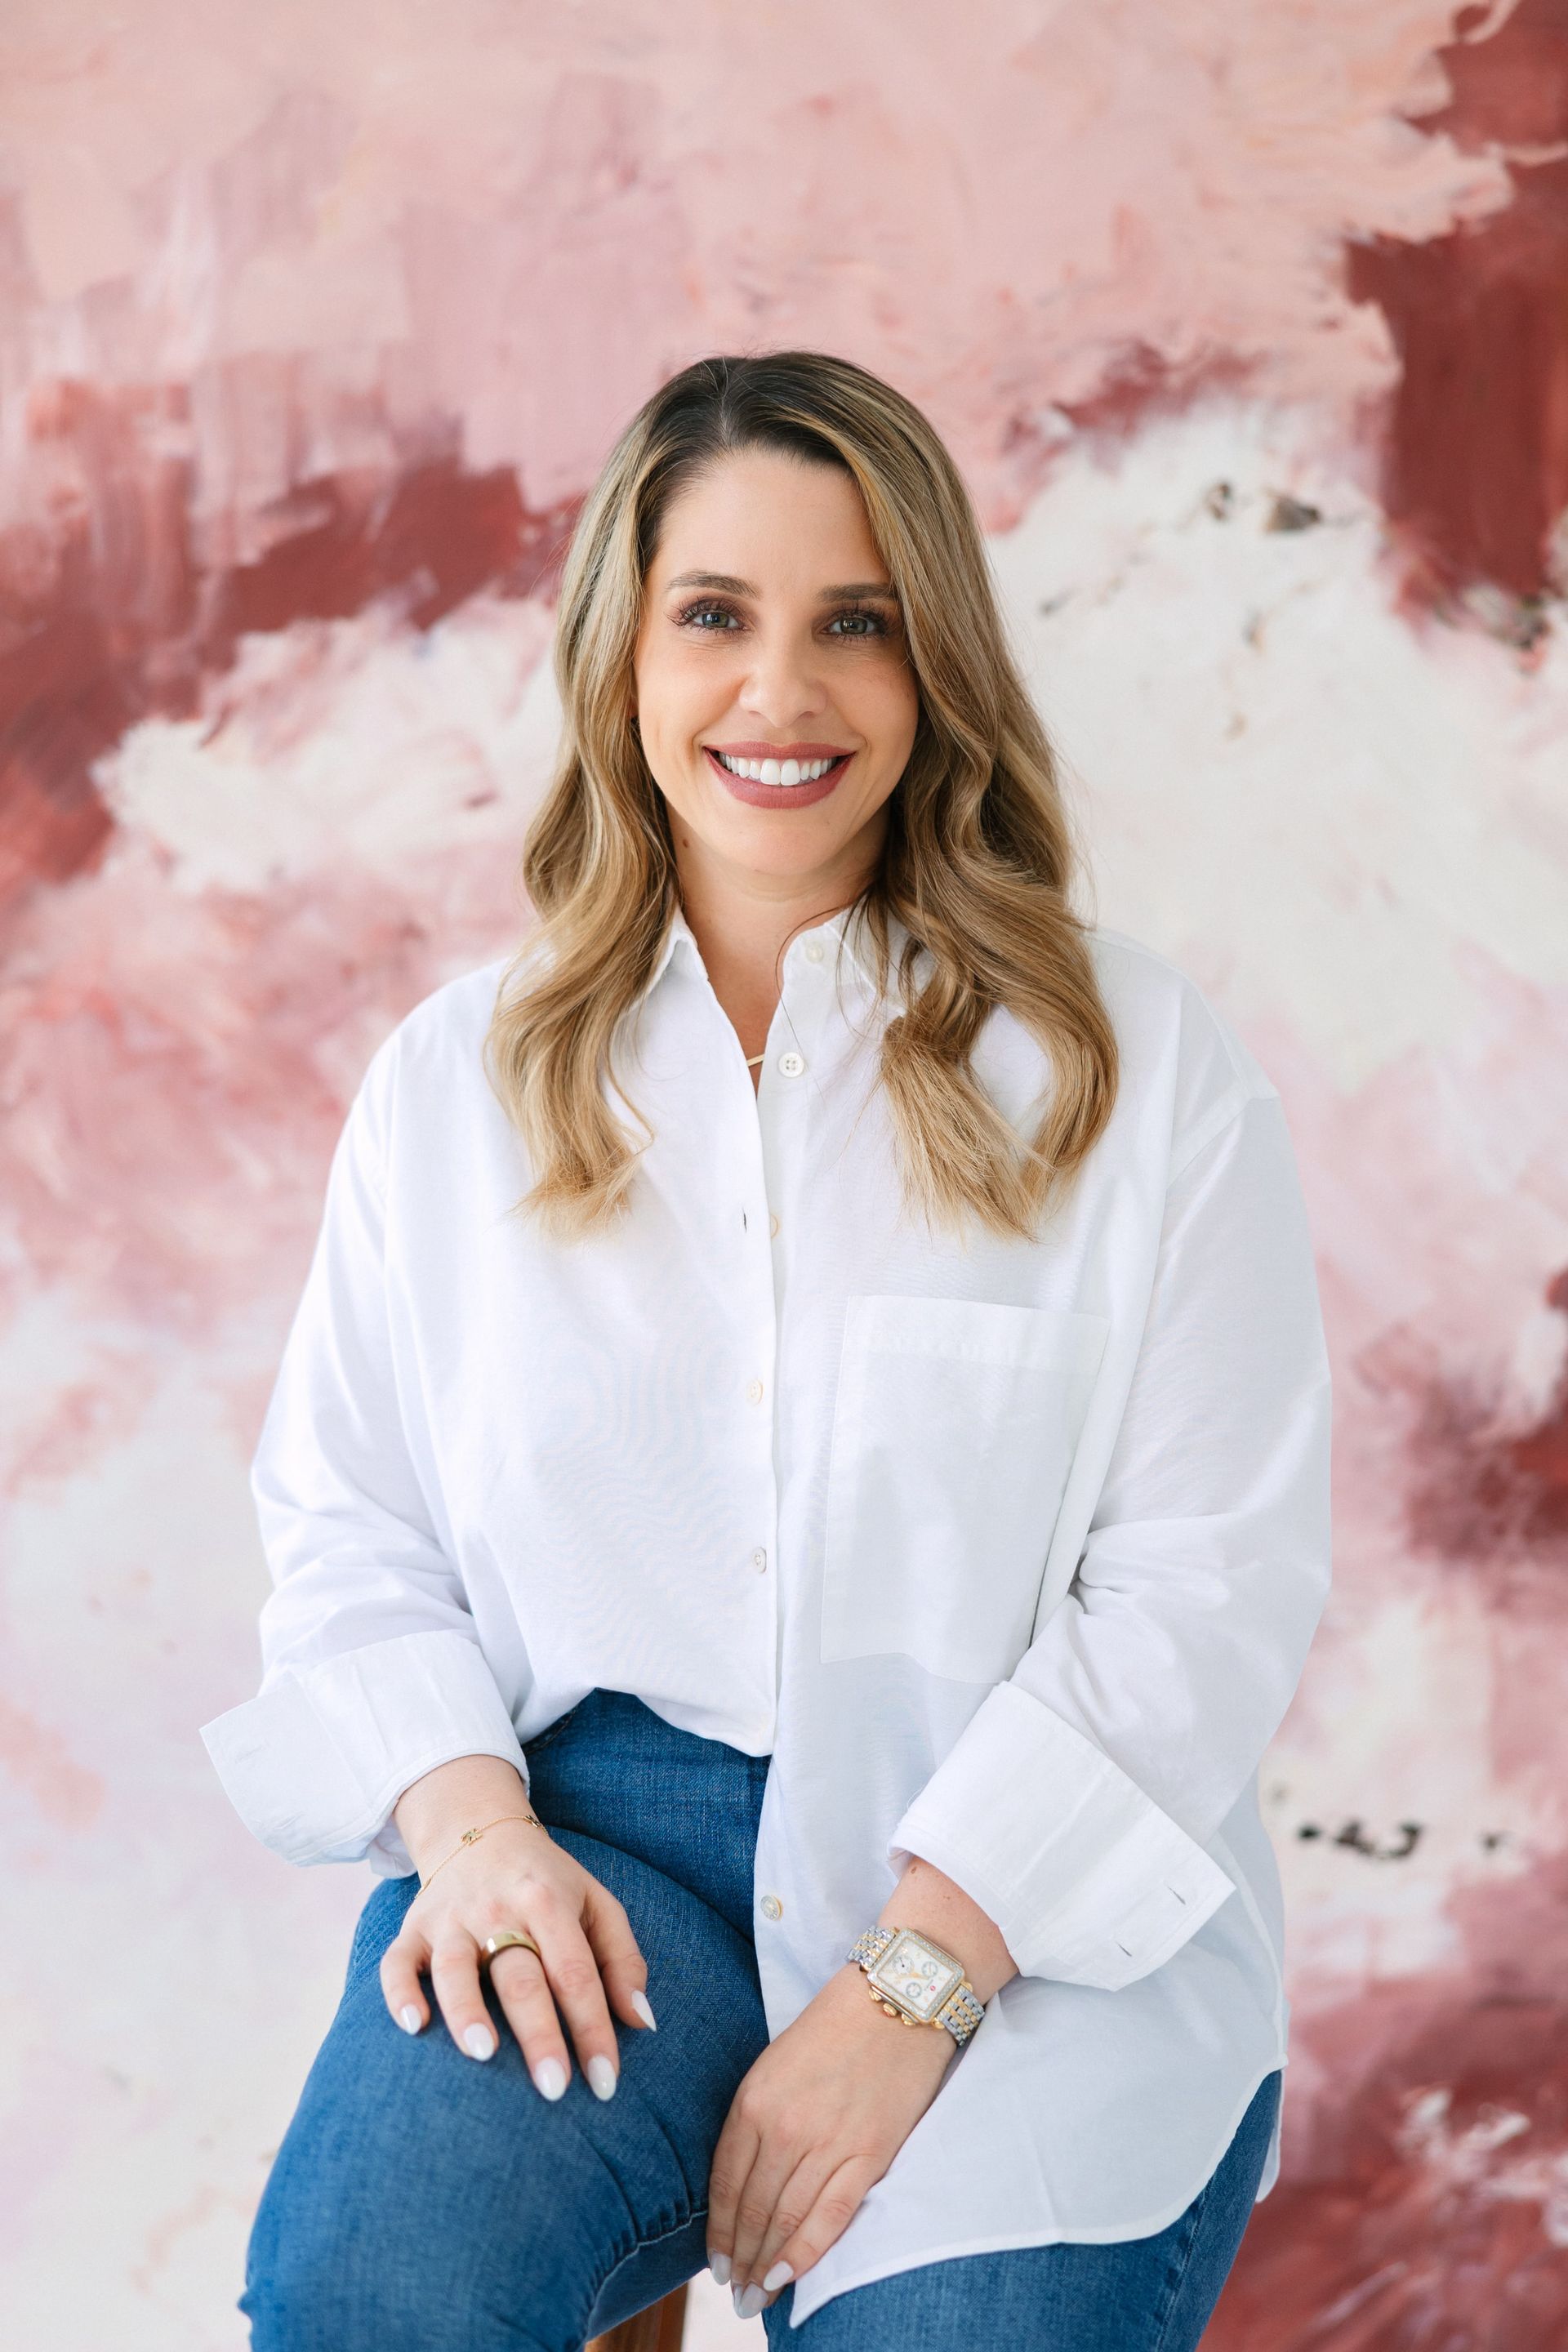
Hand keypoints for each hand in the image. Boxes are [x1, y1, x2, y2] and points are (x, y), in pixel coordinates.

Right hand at [379, 1811, 654, 2102]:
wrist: (479, 1829)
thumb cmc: (547, 1882)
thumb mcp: (596, 1904)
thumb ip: (623, 1960)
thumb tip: (642, 2020)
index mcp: (549, 1902)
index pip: (576, 1972)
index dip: (593, 2028)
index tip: (606, 2083)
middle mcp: (498, 1908)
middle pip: (520, 1976)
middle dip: (539, 2033)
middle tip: (555, 2088)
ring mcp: (451, 1918)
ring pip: (455, 1967)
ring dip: (467, 2010)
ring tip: (483, 2055)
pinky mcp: (413, 1928)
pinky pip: (397, 1962)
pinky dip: (400, 1992)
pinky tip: (413, 2027)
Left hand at [706, 1962, 956, 2316]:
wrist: (897, 1997)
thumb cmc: (835, 2027)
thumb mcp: (775, 2064)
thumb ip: (756, 2119)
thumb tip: (743, 2179)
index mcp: (754, 2099)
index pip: (725, 2183)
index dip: (718, 2231)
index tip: (715, 2263)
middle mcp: (784, 2125)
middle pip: (752, 2209)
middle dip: (740, 2258)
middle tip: (735, 2293)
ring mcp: (827, 2142)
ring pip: (786, 2220)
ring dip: (767, 2265)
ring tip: (758, 2296)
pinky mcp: (869, 2153)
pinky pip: (830, 2217)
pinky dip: (805, 2253)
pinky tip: (788, 2278)